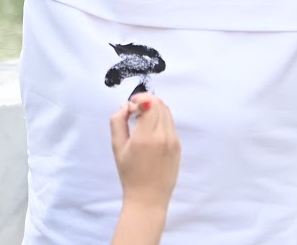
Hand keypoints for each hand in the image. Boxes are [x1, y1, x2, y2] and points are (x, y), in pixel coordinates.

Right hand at [111, 94, 179, 213]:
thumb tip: (126, 106)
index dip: (140, 98)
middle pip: (160, 105)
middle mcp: (163, 136)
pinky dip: (161, 120)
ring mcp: (173, 141)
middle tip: (135, 109)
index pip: (150, 104)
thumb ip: (118, 122)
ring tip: (142, 118)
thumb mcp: (117, 148)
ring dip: (155, 109)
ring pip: (167, 113)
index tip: (131, 104)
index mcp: (146, 137)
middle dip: (147, 101)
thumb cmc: (130, 175)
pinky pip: (170, 125)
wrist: (148, 198)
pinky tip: (150, 130)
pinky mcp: (178, 146)